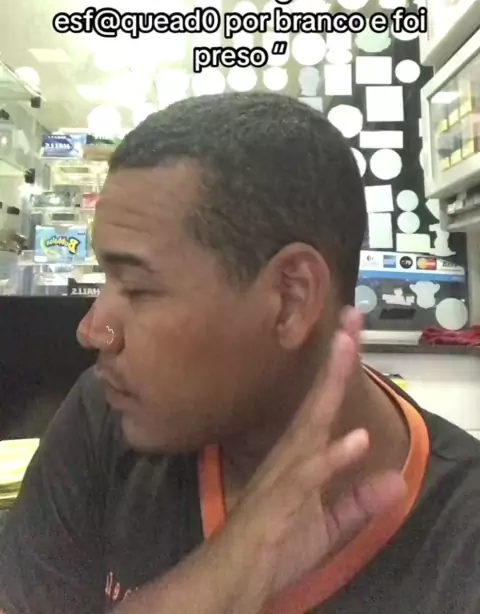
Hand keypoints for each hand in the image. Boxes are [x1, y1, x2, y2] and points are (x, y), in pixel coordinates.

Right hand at [215, 308, 405, 602]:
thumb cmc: (275, 545)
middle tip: (352, 316)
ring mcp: (286, 472)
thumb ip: (360, 504)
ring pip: (313, 420)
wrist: (232, 576)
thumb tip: (394, 480)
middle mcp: (293, 452)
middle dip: (338, 358)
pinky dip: (333, 457)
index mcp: (303, 454)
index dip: (341, 368)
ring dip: (332, 384)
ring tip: (347, 347)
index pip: (326, 403)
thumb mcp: (329, 526)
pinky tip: (357, 440)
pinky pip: (310, 475)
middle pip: (320, 397)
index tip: (353, 329)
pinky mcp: (283, 500)